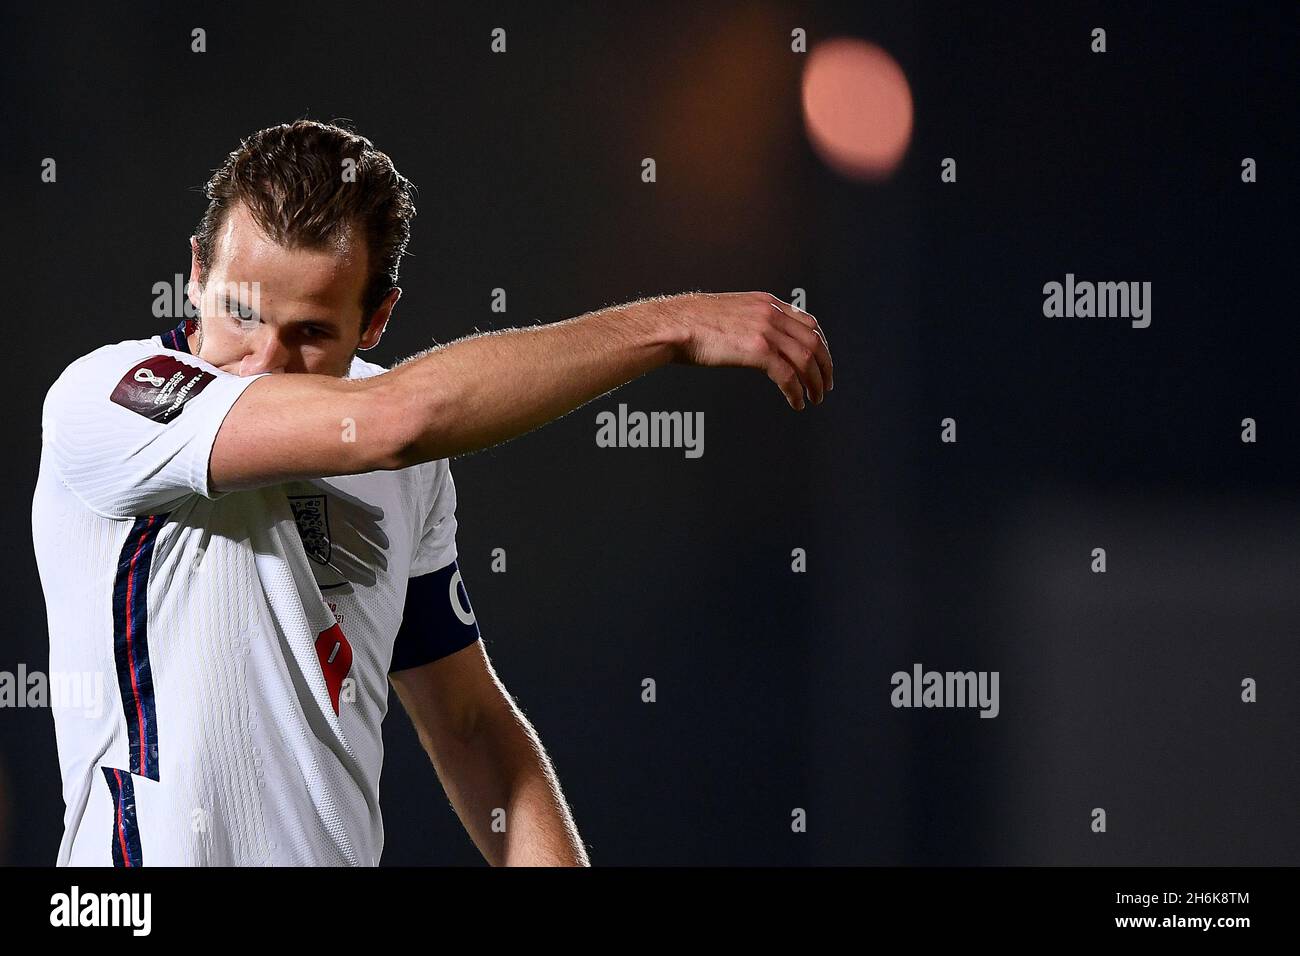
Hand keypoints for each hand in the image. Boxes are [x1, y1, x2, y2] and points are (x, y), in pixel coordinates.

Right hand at [662, 291, 833, 410]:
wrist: (674, 325)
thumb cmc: (692, 324)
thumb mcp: (730, 312)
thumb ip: (750, 321)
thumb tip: (756, 339)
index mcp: (767, 302)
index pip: (809, 322)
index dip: (821, 345)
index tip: (822, 361)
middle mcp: (771, 313)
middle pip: (814, 342)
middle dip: (824, 367)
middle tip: (825, 386)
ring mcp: (766, 331)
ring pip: (806, 360)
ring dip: (814, 382)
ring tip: (814, 399)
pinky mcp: (758, 351)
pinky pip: (788, 376)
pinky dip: (796, 392)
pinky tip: (796, 402)